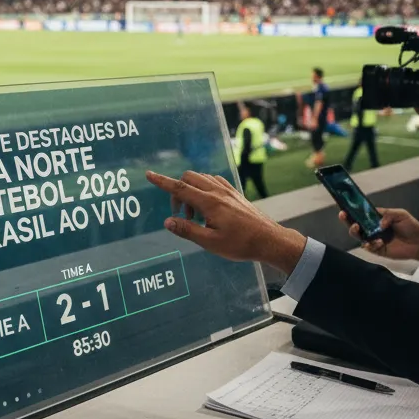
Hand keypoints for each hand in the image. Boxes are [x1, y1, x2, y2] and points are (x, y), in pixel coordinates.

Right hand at [145, 171, 306, 273]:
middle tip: (182, 214)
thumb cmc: (240, 244)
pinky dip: (204, 189)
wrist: (269, 240)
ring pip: (201, 178)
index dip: (162, 181)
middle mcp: (218, 192)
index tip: (149, 174)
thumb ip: (187, 230)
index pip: (180, 188)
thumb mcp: (210, 242)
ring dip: (192, 191)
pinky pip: (214, 181)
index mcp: (210, 203)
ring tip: (196, 216)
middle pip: (189, 178)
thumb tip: (168, 222)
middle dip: (178, 192)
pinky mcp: (235, 193)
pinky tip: (207, 206)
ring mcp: (228, 190)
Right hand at [338, 209, 418, 262]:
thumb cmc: (411, 226)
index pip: (361, 214)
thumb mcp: (401, 214)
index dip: (352, 211)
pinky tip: (379, 242)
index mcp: (376, 219)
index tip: (345, 208)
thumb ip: (388, 214)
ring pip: (358, 236)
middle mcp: (373, 229)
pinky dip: (371, 244)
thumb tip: (378, 223)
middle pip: (355, 225)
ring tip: (357, 228)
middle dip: (347, 221)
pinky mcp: (378, 250)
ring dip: (355, 232)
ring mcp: (374, 239)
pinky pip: (369, 247)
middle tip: (344, 216)